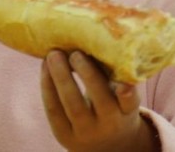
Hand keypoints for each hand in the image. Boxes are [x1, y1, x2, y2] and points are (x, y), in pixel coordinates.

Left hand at [41, 50, 157, 151]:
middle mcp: (107, 124)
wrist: (104, 146)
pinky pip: (53, 109)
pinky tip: (45, 67)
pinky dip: (47, 85)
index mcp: (126, 112)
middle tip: (75, 52)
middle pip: (97, 99)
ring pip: (71, 104)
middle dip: (86, 74)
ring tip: (53, 54)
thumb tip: (98, 33)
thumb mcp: (122, 98)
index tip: (124, 83)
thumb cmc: (112, 107)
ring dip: (60, 76)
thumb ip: (116, 75)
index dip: (127, 94)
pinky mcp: (63, 135)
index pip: (129, 104)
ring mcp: (84, 132)